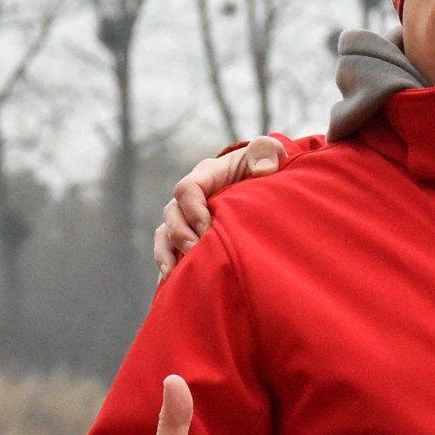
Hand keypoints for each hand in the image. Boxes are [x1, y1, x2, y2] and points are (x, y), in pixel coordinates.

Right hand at [154, 136, 285, 281]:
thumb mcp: (269, 152)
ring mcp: (186, 217)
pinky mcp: (188, 235)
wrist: (262, 182)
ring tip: (174, 272)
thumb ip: (266, 151)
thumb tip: (264, 169)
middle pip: (172, 214)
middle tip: (197, 252)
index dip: (194, 208)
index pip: (187, 189)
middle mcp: (190, 198)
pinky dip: (168, 264)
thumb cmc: (264, 165)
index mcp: (206, 175)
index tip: (209, 227)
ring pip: (165, 234)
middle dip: (181, 234)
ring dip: (168, 252)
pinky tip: (171, 283)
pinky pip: (169, 249)